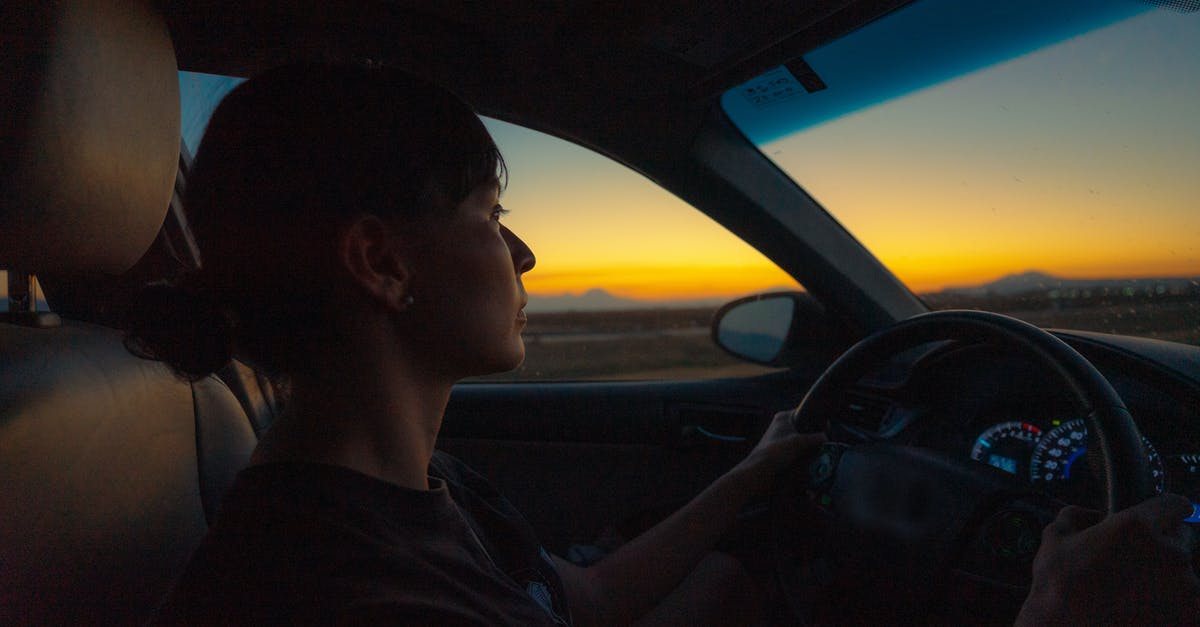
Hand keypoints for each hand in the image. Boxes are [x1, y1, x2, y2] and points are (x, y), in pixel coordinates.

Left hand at [734, 409, 825, 495]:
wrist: (760, 470)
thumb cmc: (776, 451)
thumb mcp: (799, 442)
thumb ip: (815, 438)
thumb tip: (825, 438)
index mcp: (784, 417)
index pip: (804, 412)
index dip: (816, 418)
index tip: (826, 427)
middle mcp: (782, 425)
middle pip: (804, 427)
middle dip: (813, 435)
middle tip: (823, 441)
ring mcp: (781, 438)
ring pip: (802, 439)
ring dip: (809, 446)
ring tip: (818, 451)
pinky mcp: (781, 450)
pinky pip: (797, 449)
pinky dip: (803, 453)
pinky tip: (809, 458)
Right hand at [1017, 494, 1199, 624]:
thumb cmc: (1057, 587)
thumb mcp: (1054, 537)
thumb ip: (1079, 515)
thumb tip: (1095, 515)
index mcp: (1137, 525)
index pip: (1176, 505)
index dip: (1165, 512)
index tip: (1161, 521)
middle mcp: (1168, 551)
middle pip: (1182, 539)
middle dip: (1163, 547)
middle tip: (1136, 566)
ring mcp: (1184, 586)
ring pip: (1185, 574)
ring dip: (1168, 579)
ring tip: (1135, 594)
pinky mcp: (1190, 614)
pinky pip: (1188, 603)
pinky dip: (1173, 606)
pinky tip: (1144, 610)